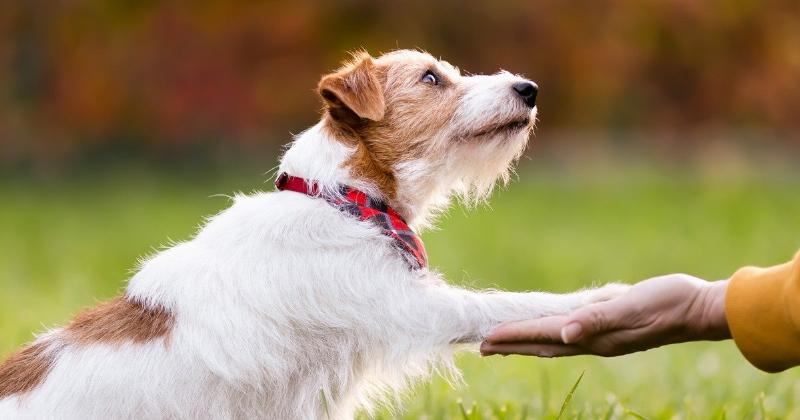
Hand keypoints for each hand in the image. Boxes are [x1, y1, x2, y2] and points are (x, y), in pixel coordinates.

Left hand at [481, 274, 730, 356]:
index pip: (543, 336)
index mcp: (594, 336)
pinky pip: (572, 332)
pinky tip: (550, 329)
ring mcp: (603, 337)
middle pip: (542, 345)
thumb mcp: (629, 307)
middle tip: (482, 346)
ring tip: (506, 342)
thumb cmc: (667, 303)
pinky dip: (552, 332)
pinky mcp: (612, 328)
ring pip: (555, 342)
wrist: (700, 309)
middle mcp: (594, 341)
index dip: (513, 337)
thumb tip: (565, 333)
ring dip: (528, 342)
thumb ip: (596, 320)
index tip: (485, 339)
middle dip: (512, 345)